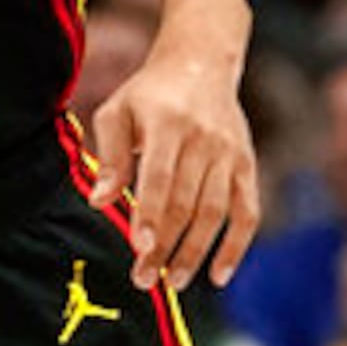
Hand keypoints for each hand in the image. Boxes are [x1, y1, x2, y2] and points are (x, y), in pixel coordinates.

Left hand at [89, 0, 259, 291]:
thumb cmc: (148, 95)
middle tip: (143, 279)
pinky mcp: (247, 164)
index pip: (160, 177)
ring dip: (195, 252)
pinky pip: (247, 212)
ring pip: (215, 212)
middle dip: (164, 245)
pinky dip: (236, 246)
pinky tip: (218, 276)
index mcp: (168, 123)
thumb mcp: (118, 112)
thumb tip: (99, 203)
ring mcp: (230, 153)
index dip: (150, 215)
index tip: (138, 248)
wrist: (201, 64)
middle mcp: (204, 139)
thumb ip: (109, 157)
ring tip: (172, 281)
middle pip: (186, 202)